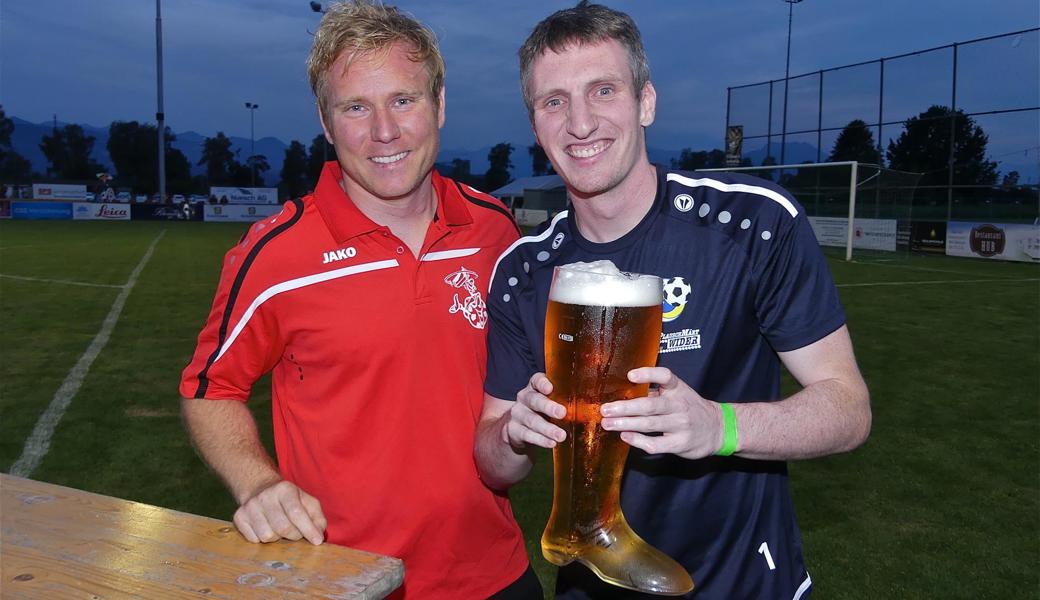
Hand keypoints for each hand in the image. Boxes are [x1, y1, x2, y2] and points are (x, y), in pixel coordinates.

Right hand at [233, 479, 326, 544]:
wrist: (260, 490)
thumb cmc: (289, 500)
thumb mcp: (307, 502)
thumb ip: (317, 518)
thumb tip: (319, 535)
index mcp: (285, 489)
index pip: (296, 513)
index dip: (308, 529)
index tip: (317, 541)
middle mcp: (265, 496)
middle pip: (282, 527)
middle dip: (294, 535)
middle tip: (296, 533)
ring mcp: (250, 506)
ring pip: (267, 536)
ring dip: (277, 538)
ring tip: (279, 528)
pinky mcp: (239, 517)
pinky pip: (254, 539)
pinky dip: (262, 539)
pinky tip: (266, 528)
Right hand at [500, 372, 566, 451]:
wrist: (518, 430)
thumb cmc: (543, 413)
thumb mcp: (551, 403)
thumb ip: (565, 402)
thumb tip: (590, 409)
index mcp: (534, 388)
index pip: (536, 380)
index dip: (542, 383)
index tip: (550, 389)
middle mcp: (524, 398)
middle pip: (534, 400)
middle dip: (548, 407)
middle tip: (562, 413)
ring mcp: (517, 414)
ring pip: (532, 420)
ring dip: (547, 428)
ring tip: (561, 435)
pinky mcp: (513, 430)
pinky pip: (527, 435)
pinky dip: (540, 440)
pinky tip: (551, 443)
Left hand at [600, 367, 723, 459]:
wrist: (718, 428)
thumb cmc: (689, 408)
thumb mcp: (677, 394)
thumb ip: (654, 393)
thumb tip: (622, 394)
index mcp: (678, 389)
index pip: (665, 376)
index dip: (648, 374)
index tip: (630, 375)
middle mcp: (679, 405)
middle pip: (650, 405)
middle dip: (625, 407)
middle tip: (605, 409)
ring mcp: (680, 425)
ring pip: (650, 424)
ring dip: (626, 424)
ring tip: (607, 423)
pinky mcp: (680, 443)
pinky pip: (656, 444)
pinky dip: (638, 441)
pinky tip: (625, 437)